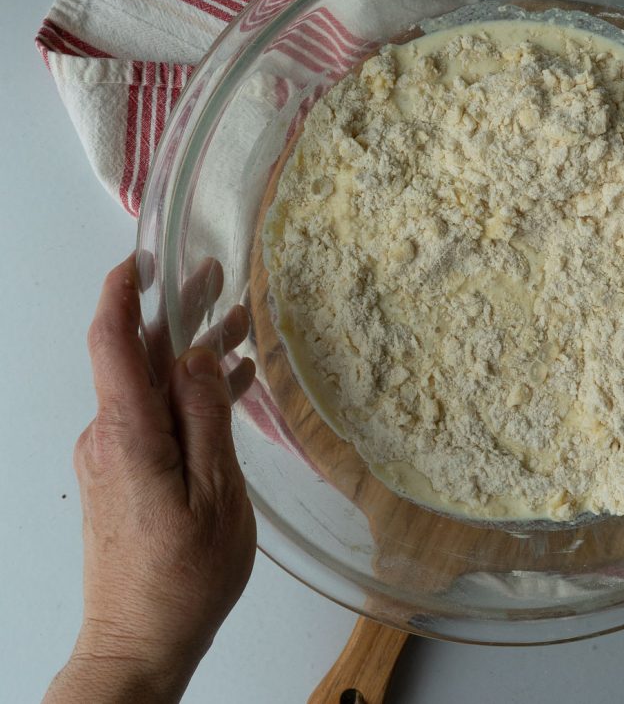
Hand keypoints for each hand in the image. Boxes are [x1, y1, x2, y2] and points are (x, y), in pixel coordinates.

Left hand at [45, 256, 256, 702]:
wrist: (138, 643)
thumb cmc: (183, 577)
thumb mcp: (214, 493)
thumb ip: (204, 417)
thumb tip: (195, 355)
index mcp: (128, 434)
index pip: (112, 341)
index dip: (123, 291)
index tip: (145, 255)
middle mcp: (108, 437)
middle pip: (136, 358)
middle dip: (175, 313)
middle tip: (218, 280)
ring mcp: (111, 457)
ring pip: (150, 387)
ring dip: (189, 355)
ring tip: (239, 327)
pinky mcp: (121, 476)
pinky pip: (153, 417)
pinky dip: (187, 395)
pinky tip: (226, 386)